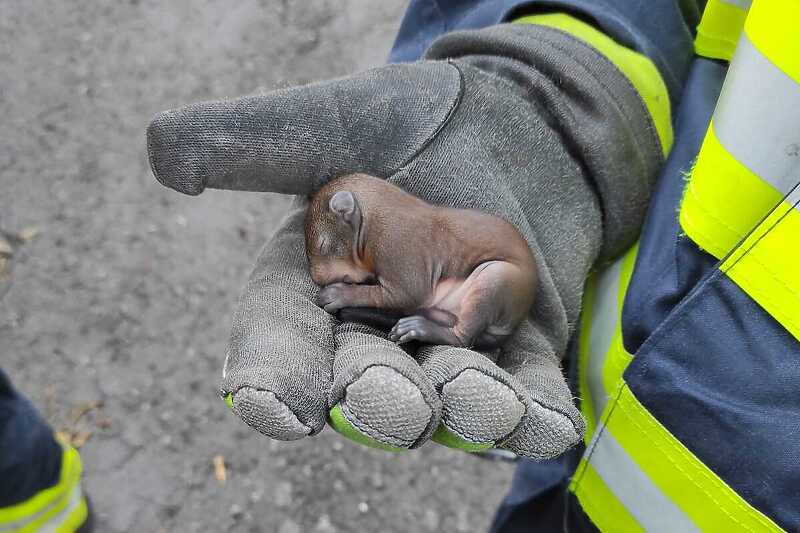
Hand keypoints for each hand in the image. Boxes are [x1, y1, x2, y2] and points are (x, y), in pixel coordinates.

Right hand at [146, 24, 659, 455]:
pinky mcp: (514, 342)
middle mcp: (374, 328)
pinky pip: (524, 384)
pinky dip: (531, 408)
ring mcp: (444, 344)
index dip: (272, 370)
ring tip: (472, 406)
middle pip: (363, 381)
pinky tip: (543, 425)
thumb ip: (255, 142)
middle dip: (374, 400)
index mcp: (316, 283)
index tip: (270, 400)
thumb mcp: (331, 120)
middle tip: (389, 407)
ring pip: (444, 393)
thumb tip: (165, 157)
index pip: (280, 337)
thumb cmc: (409, 115)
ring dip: (458, 408)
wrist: (509, 113)